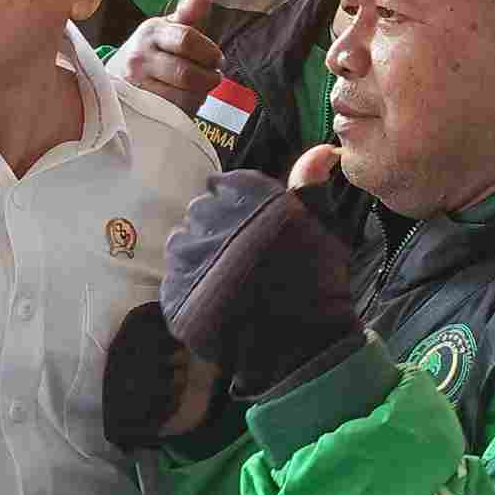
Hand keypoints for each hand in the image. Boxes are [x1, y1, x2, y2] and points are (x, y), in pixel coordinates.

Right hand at [106, 0, 223, 116]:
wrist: (112, 79)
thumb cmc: (149, 52)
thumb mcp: (166, 30)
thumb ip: (189, 13)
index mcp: (151, 32)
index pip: (187, 39)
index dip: (210, 52)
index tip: (217, 59)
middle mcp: (140, 58)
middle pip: (187, 73)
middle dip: (208, 78)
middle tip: (213, 77)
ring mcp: (136, 85)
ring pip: (182, 96)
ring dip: (199, 95)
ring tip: (197, 89)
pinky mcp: (137, 108)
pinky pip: (173, 112)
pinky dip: (186, 109)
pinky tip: (184, 102)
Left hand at [157, 157, 358, 399]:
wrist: (301, 345)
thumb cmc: (316, 282)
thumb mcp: (320, 226)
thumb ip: (309, 185)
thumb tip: (320, 149)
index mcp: (243, 198)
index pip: (223, 187)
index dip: (238, 207)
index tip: (251, 229)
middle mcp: (209, 220)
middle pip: (200, 214)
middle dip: (217, 231)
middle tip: (241, 259)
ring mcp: (188, 258)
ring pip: (182, 246)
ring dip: (198, 257)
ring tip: (226, 282)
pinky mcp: (174, 294)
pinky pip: (173, 282)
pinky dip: (190, 289)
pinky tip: (215, 302)